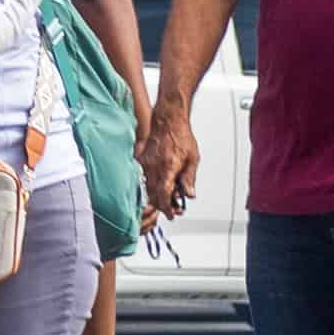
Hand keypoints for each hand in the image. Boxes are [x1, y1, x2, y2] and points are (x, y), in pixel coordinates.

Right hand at [143, 100, 199, 221]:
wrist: (168, 120)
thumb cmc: (181, 136)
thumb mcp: (192, 158)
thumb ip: (189, 178)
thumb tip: (189, 194)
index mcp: (168, 167)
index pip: (164, 194)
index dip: (167, 208)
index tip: (172, 214)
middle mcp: (154, 167)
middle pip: (154, 195)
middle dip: (162, 205)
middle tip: (172, 209)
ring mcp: (145, 164)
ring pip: (148, 188)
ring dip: (157, 196)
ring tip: (169, 197)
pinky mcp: (141, 161)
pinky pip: (144, 179)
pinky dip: (152, 185)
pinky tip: (160, 184)